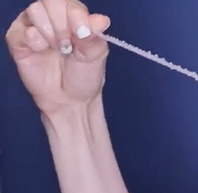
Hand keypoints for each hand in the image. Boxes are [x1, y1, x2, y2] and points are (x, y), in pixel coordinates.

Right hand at [5, 0, 110, 115]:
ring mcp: (33, 26)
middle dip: (62, 24)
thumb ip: (95, 36)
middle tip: (68, 45)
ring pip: (34, 10)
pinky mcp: (17, 40)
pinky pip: (21, 30)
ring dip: (49, 32)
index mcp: (73, 16)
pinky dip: (34, 41)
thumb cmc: (85, 75)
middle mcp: (52, 16)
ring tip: (57, 49)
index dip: (75, 15)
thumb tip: (100, 20)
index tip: (82, 34)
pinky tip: (42, 52)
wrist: (70, 99)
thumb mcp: (96, 56)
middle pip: (50, 0)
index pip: (69, 2)